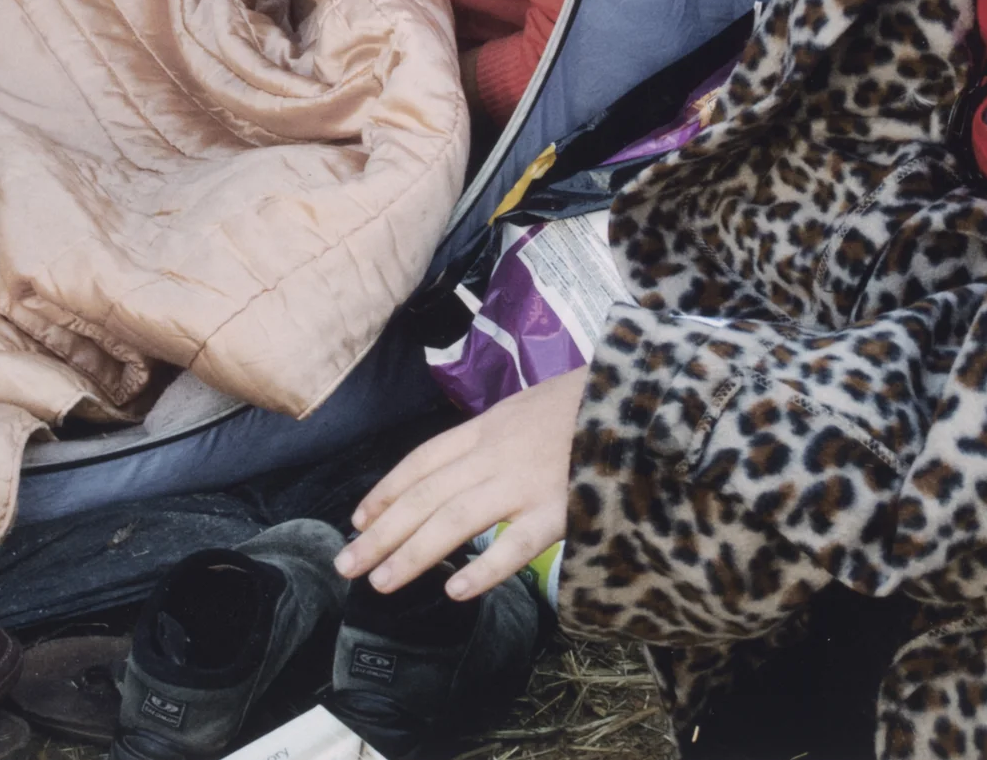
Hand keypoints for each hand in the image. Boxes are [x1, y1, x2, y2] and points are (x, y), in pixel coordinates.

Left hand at [335, 367, 588, 599]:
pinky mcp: (561, 510)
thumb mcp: (527, 407)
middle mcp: (495, 454)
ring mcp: (525, 482)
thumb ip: (494, 437)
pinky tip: (454, 589)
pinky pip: (516, 544)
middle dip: (382, 533)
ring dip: (413, 552)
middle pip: (426, 495)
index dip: (387, 491)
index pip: (421, 461)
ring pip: (456, 520)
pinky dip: (485, 567)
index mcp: (486, 428)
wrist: (639, 397)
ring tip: (380, 582)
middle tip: (346, 565)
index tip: (359, 521)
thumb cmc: (585, 404)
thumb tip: (461, 466)